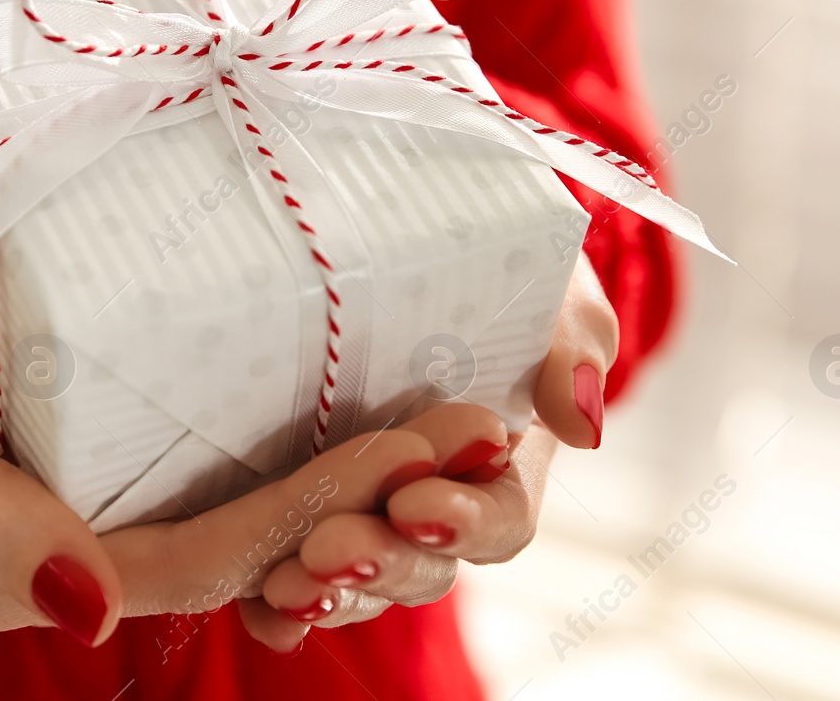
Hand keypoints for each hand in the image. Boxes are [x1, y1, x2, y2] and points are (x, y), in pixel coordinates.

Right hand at [0, 208, 465, 646]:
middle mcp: (85, 540)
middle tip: (478, 426)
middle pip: (250, 532)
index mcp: (34, 567)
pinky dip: (299, 415)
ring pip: (247, 491)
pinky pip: (216, 438)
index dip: (310, 518)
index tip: (409, 459)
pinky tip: (376, 367)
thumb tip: (88, 616)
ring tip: (461, 403)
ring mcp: (101, 482)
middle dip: (370, 491)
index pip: (202, 556)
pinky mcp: (110, 424)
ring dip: (356, 457)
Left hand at [243, 253, 618, 650]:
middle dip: (381, 562)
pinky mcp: (299, 511)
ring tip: (287, 583)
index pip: (498, 518)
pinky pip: (291, 575)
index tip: (417, 504)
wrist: (389, 229)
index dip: (463, 522)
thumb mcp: (541, 282)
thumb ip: (570, 342)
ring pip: (357, 582)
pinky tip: (258, 610)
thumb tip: (581, 418)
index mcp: (500, 461)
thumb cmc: (485, 259)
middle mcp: (434, 501)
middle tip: (332, 550)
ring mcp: (365, 513)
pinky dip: (276, 606)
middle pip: (421, 563)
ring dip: (326, 590)